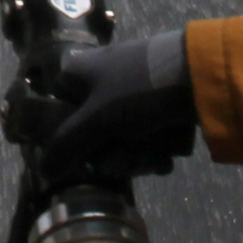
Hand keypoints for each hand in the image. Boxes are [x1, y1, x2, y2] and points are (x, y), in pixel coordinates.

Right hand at [20, 29, 199, 186]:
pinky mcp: (154, 106)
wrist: (200, 75)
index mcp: (78, 72)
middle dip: (111, 154)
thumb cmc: (138, 88)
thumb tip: (42, 169)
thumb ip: (66, 145)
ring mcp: (129, 93)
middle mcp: (100, 80)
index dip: (66, 138)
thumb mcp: (97, 119)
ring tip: (153, 154)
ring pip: (119, 140)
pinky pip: (143, 137)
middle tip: (123, 160)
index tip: (79, 158)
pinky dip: (154, 148)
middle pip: (92, 134)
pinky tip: (165, 153)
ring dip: (135, 155)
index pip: (55, 111)